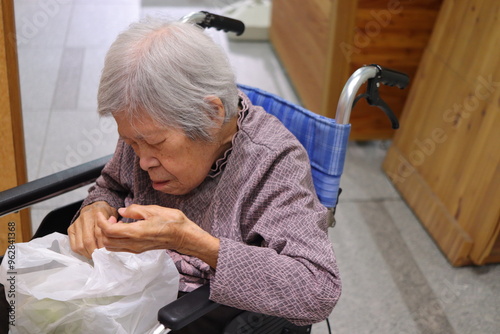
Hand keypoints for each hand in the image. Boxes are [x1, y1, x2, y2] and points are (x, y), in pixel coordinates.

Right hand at [68, 201, 117, 258]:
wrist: (94, 205)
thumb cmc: (105, 212)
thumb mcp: (113, 214)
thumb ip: (115, 223)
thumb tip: (116, 230)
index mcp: (97, 213)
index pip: (98, 233)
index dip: (103, 244)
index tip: (108, 251)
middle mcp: (84, 218)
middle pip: (88, 240)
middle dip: (95, 251)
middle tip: (101, 257)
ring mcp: (76, 224)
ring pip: (80, 245)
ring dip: (88, 253)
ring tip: (95, 256)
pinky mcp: (71, 229)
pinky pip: (74, 246)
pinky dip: (81, 252)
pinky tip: (88, 253)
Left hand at [97, 204, 219, 267]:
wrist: (184, 236)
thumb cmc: (172, 222)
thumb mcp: (154, 210)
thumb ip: (135, 210)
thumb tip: (122, 211)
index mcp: (135, 232)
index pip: (108, 231)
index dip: (101, 222)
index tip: (102, 213)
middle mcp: (133, 244)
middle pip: (106, 241)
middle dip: (103, 229)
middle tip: (110, 218)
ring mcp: (136, 249)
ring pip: (112, 247)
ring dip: (108, 236)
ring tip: (116, 223)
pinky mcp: (139, 250)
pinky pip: (120, 248)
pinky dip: (115, 239)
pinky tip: (123, 228)